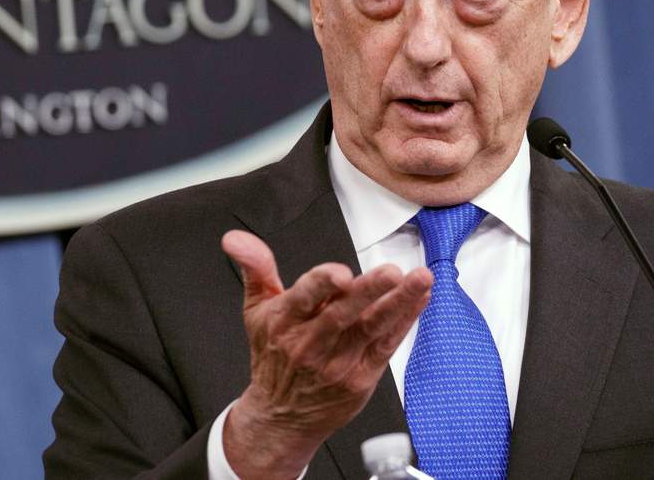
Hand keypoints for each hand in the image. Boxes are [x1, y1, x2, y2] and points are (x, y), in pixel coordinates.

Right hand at [220, 229, 431, 479]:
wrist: (281, 416)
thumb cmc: (272, 355)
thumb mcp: (255, 309)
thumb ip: (255, 268)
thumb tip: (234, 238)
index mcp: (284, 320)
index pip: (304, 298)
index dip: (321, 284)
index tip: (340, 273)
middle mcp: (311, 342)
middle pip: (343, 314)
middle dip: (369, 291)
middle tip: (392, 272)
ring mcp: (338, 362)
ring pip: (370, 328)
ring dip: (397, 303)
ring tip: (419, 280)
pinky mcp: (360, 377)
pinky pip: (385, 345)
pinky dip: (404, 321)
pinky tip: (418, 299)